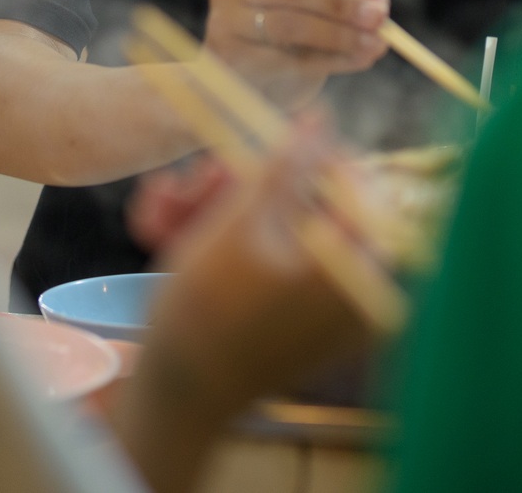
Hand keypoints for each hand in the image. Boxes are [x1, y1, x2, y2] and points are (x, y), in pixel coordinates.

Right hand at [112, 119, 370, 492]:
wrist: (174, 399)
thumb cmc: (208, 313)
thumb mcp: (245, 224)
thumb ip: (287, 169)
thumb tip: (320, 121)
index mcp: (361, 268)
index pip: (351, 184)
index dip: (300, 156)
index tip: (249, 151)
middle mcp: (353, 288)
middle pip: (306, 206)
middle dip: (238, 186)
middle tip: (191, 181)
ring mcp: (321, 308)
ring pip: (274, 231)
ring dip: (214, 211)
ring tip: (160, 212)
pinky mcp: (288, 319)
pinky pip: (263, 264)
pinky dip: (220, 245)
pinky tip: (167, 234)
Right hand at [203, 0, 390, 109]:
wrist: (247, 94)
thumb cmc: (284, 49)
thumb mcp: (310, 18)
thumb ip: (338, 5)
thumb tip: (378, 1)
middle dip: (341, 4)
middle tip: (380, 17)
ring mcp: (226, 25)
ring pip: (289, 24)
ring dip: (340, 35)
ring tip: (376, 45)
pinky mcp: (232, 60)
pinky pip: (287, 60)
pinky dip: (330, 61)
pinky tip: (358, 62)